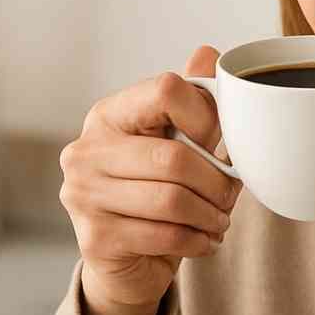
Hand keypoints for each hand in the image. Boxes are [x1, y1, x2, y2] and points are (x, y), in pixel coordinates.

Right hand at [59, 44, 239, 312]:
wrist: (126, 261)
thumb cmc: (154, 193)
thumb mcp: (175, 143)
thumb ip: (193, 102)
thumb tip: (209, 53)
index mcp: (108, 115)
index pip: (165, 90)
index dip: (207, 116)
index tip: (221, 143)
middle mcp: (86, 150)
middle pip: (175, 156)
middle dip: (217, 181)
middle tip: (230, 195)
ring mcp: (83, 195)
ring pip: (172, 200)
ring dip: (210, 214)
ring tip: (219, 219)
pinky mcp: (95, 238)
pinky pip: (165, 235)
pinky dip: (197, 240)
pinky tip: (204, 240)